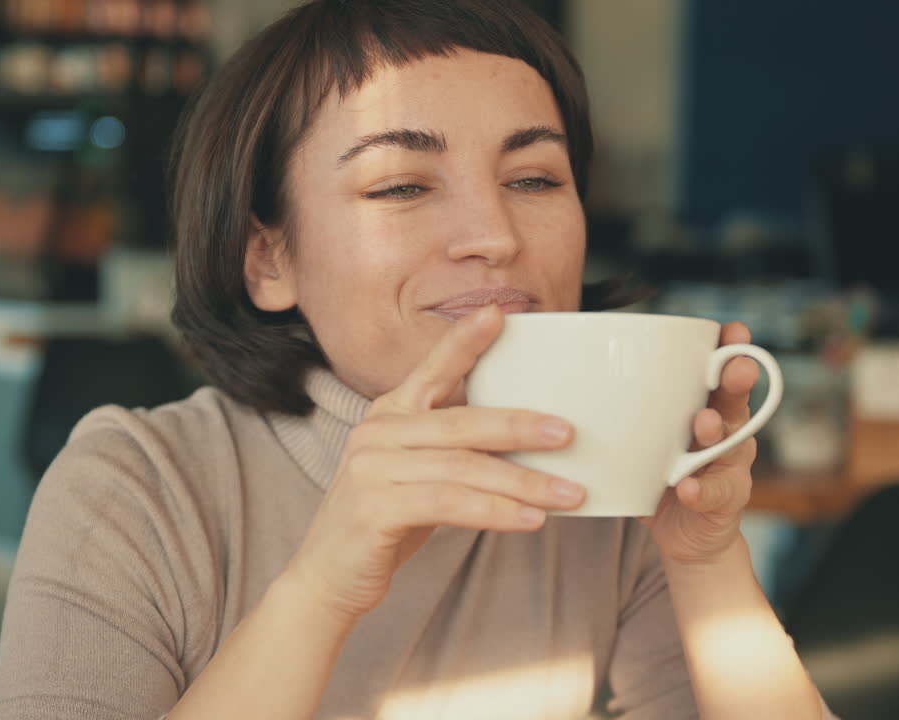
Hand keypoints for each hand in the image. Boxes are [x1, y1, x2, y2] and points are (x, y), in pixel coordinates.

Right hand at [283, 305, 584, 621]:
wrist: (328, 578)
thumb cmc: (387, 522)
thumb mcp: (420, 473)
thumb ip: (457, 448)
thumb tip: (533, 437)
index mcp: (390, 413)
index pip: (433, 368)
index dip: (465, 340)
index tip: (501, 313)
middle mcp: (377, 432)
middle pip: (462, 422)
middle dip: (520, 425)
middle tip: (569, 433)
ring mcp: (371, 470)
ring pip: (462, 467)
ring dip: (522, 481)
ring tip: (569, 493)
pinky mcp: (373, 510)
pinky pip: (448, 504)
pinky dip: (495, 511)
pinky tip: (530, 520)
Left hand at [643, 322, 759, 564]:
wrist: (682, 537)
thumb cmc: (658, 475)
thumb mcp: (645, 437)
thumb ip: (626, 409)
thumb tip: (574, 370)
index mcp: (707, 408)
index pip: (720, 374)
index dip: (731, 350)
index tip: (733, 330)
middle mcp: (725, 433)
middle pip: (735, 402)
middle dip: (736, 382)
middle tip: (735, 368)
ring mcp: (728, 467)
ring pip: (731, 445)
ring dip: (717, 431)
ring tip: (704, 423)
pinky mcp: (724, 502)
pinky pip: (716, 494)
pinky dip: (702, 490)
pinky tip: (689, 487)